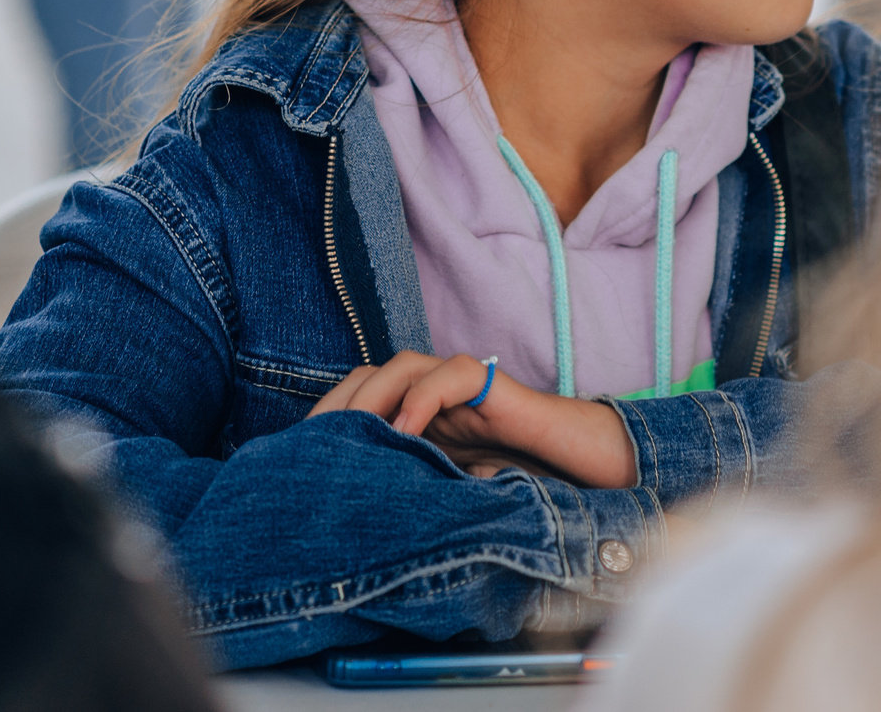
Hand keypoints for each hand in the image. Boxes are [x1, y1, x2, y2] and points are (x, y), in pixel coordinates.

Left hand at [309, 352, 637, 488]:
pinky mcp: (495, 386)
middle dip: (338, 403)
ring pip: (403, 365)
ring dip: (374, 395)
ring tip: (358, 434)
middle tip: (317, 441)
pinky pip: (452, 375)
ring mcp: (463, 386)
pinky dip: (423, 396)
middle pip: (369, 374)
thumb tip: (353, 516)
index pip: (357, 397)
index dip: (327, 416)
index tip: (297, 452)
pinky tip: (407, 430)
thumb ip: (413, 487)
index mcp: (418, 416)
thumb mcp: (448, 491)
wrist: (582, 467)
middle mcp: (434, 393)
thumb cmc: (519, 482)